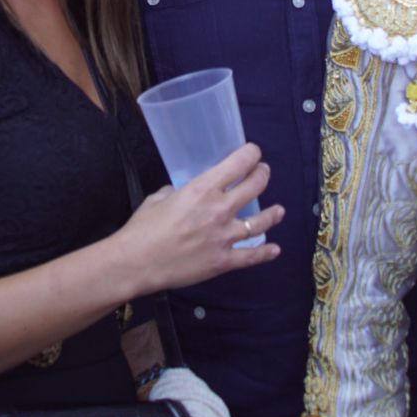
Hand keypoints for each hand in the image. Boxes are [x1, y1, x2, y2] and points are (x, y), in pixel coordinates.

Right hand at [115, 144, 281, 291]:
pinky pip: (252, 256)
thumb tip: (182, 194)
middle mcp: (219, 210)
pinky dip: (266, 252)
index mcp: (202, 189)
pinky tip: (274, 249)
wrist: (136, 263)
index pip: (238, 163)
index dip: (251, 154)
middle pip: (254, 186)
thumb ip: (176, 192)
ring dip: (272, 214)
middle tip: (263, 173)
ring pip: (260, 222)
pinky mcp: (224, 261)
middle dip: (262, 175)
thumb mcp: (158, 198)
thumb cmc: (142, 229)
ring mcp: (225, 237)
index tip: (254, 153)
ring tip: (279, 210)